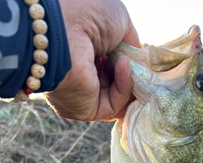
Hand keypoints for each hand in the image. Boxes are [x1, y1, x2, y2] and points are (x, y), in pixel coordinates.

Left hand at [45, 0, 139, 121]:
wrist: (62, 24)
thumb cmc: (86, 13)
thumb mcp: (119, 23)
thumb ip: (133, 46)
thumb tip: (140, 64)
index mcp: (83, 54)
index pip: (111, 67)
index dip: (128, 64)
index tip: (138, 57)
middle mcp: (80, 76)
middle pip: (115, 85)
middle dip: (131, 76)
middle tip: (138, 64)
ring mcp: (82, 95)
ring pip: (117, 98)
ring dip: (129, 80)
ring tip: (128, 60)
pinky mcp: (85, 110)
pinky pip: (113, 104)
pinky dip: (124, 87)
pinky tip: (123, 66)